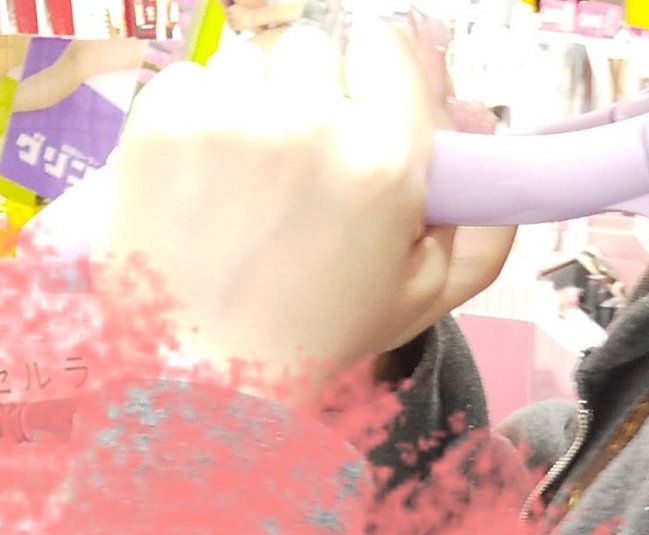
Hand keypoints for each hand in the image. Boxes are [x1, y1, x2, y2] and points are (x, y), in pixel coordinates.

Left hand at [101, 21, 509, 397]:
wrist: (212, 374)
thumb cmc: (319, 336)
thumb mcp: (423, 293)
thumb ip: (478, 217)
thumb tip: (483, 121)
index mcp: (384, 162)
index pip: (385, 46)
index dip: (372, 78)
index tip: (358, 110)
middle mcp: (309, 126)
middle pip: (314, 48)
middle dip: (309, 93)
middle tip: (298, 159)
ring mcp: (230, 119)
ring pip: (249, 60)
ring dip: (250, 103)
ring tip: (247, 176)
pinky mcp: (164, 123)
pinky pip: (190, 78)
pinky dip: (195, 116)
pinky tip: (204, 177)